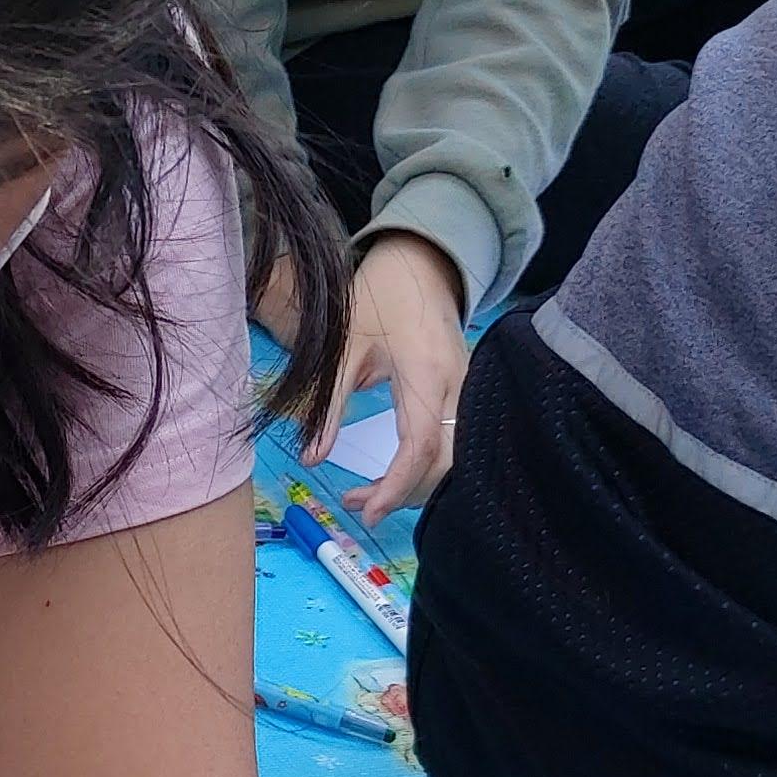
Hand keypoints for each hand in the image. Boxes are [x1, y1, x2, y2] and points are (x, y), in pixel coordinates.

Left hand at [326, 231, 469, 525]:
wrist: (420, 263)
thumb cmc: (378, 297)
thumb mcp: (343, 349)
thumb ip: (328, 406)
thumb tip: (310, 458)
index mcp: (426, 374)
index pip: (419, 447)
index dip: (396, 486)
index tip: (368, 513)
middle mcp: (457, 386)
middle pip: (442, 462)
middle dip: (403, 492)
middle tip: (355, 502)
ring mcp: (467, 391)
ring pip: (451, 457)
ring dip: (412, 483)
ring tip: (364, 492)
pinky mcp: (466, 394)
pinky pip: (452, 442)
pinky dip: (423, 467)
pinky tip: (391, 474)